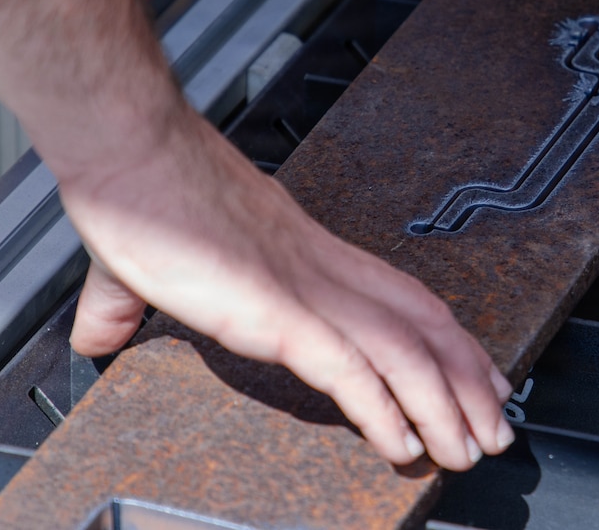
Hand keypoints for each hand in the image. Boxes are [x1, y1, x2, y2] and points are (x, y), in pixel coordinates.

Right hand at [61, 108, 514, 470]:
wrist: (128, 148)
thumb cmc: (143, 189)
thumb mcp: (146, 261)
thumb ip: (129, 304)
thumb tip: (101, 332)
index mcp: (304, 254)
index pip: (399, 298)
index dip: (446, 338)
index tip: (475, 372)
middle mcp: (320, 270)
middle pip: (420, 327)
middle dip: (466, 380)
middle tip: (497, 425)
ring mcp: (302, 290)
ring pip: (400, 354)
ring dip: (442, 407)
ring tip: (468, 451)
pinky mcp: (273, 311)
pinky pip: (347, 368)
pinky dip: (381, 408)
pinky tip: (402, 443)